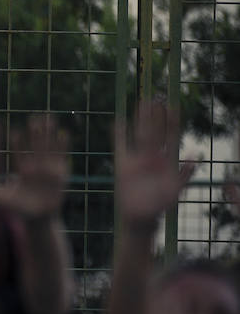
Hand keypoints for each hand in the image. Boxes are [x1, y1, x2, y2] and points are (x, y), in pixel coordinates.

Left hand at [0, 115, 67, 221]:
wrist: (39, 217)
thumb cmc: (19, 208)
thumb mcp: (1, 199)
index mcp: (22, 170)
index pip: (19, 153)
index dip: (18, 143)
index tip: (15, 131)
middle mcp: (35, 167)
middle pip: (36, 145)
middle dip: (36, 132)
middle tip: (35, 116)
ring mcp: (48, 169)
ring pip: (49, 147)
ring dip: (49, 133)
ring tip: (50, 117)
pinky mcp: (60, 174)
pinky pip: (62, 156)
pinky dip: (62, 145)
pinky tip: (64, 133)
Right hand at [114, 102, 195, 228]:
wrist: (140, 217)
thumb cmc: (159, 206)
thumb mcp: (175, 190)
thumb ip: (185, 173)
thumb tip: (195, 155)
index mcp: (166, 161)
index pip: (170, 137)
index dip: (172, 122)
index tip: (173, 106)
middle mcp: (152, 157)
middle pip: (154, 131)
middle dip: (155, 115)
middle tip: (156, 96)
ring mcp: (137, 159)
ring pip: (139, 134)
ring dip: (140, 119)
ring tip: (141, 102)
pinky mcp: (123, 165)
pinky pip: (120, 145)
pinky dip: (118, 134)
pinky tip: (118, 121)